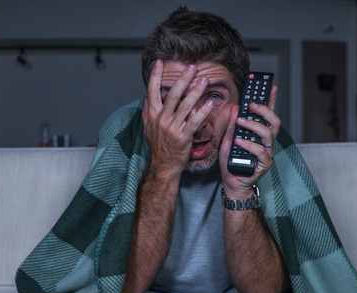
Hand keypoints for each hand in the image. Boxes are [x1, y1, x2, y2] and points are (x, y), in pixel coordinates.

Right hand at [142, 60, 214, 178]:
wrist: (164, 166)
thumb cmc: (159, 147)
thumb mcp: (148, 129)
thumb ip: (147, 113)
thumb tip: (146, 99)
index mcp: (153, 115)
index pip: (152, 91)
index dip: (155, 76)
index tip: (159, 62)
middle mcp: (162, 119)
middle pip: (172, 94)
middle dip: (183, 79)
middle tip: (192, 67)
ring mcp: (172, 128)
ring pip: (185, 105)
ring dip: (196, 91)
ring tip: (204, 80)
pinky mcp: (183, 137)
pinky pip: (194, 121)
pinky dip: (202, 112)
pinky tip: (210, 103)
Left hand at [219, 85, 280, 197]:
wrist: (231, 184)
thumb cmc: (231, 163)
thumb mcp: (228, 139)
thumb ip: (232, 125)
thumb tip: (235, 108)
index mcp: (259, 134)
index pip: (267, 114)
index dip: (270, 100)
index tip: (270, 86)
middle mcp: (266, 142)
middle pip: (274, 121)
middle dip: (264, 110)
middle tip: (251, 104)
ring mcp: (267, 153)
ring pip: (268, 134)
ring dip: (253, 125)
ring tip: (240, 122)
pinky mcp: (264, 164)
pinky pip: (260, 151)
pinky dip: (248, 144)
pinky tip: (238, 141)